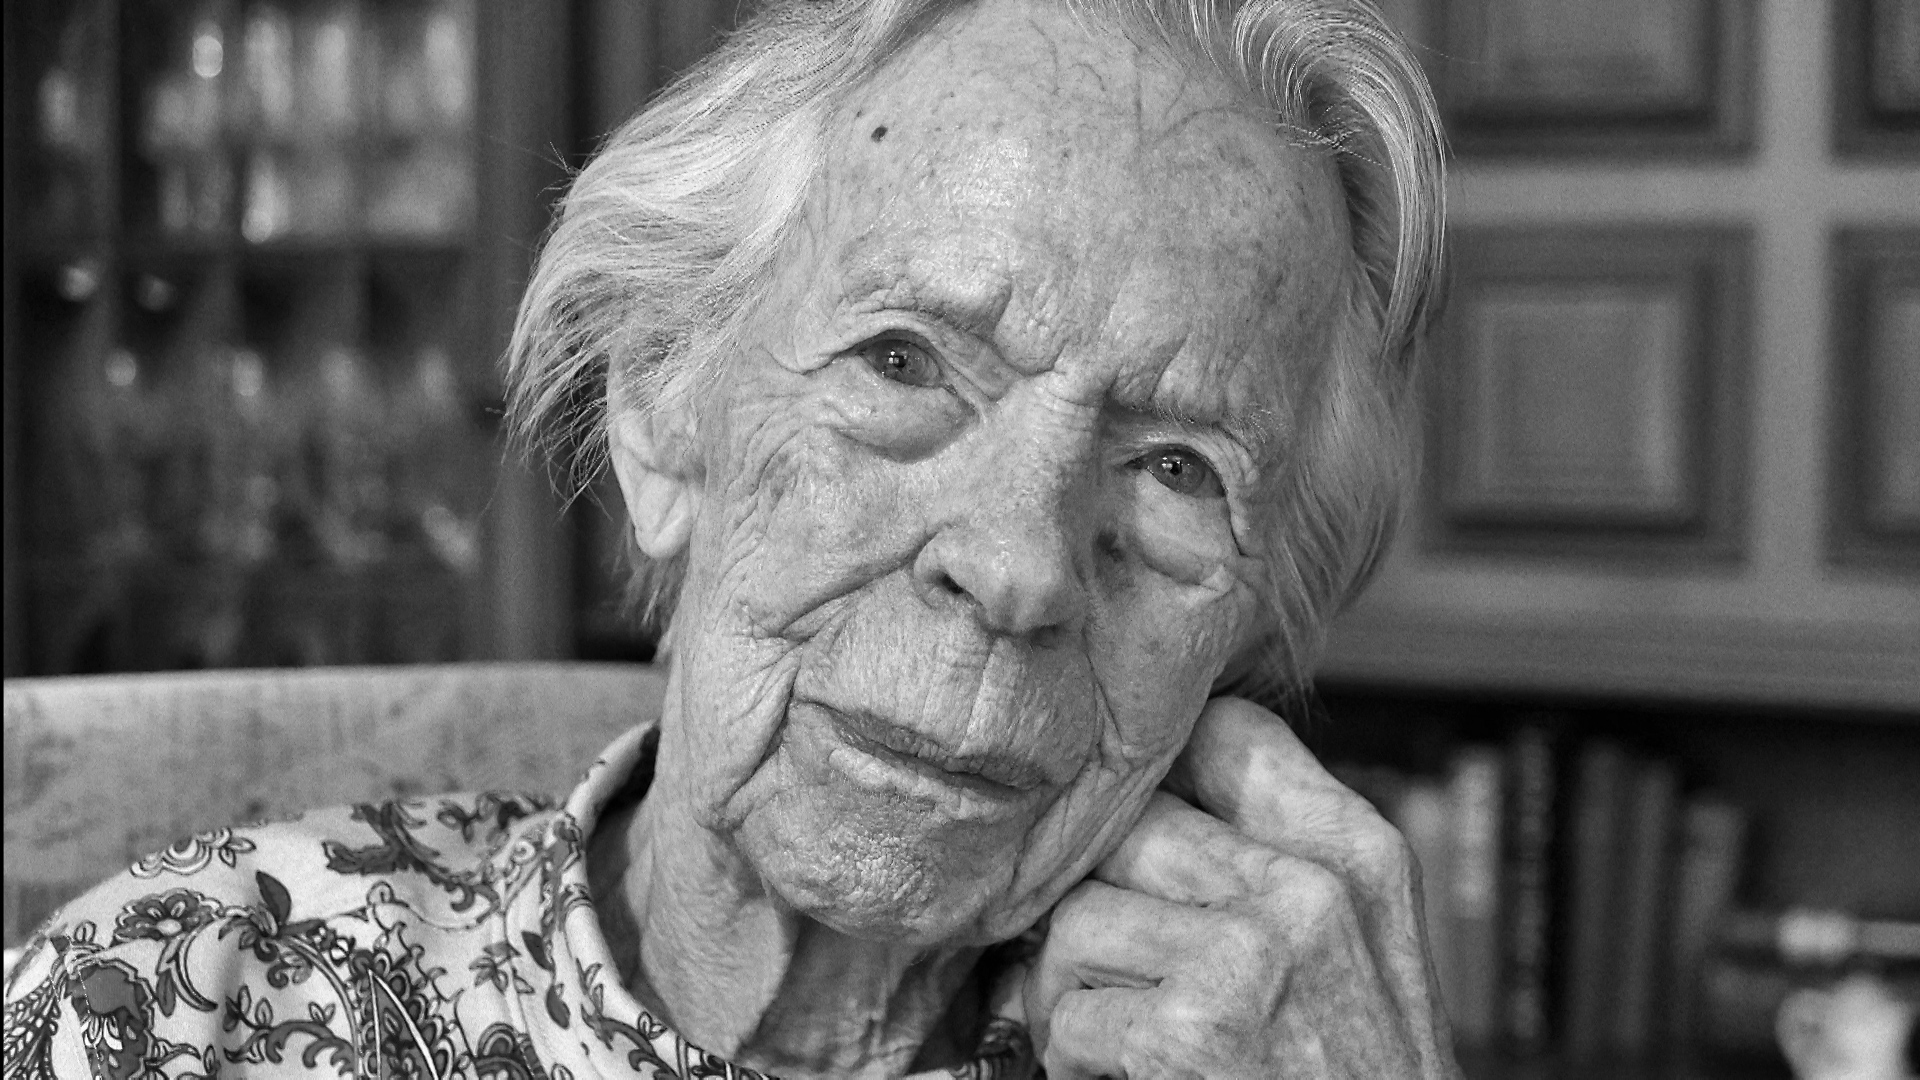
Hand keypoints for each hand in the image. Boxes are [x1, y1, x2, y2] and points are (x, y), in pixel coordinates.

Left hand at [1022, 697, 1459, 1078]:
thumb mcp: (1355, 950)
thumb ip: (1272, 857)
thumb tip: (1140, 793)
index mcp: (1358, 854)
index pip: (1223, 733)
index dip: (1151, 774)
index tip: (1129, 837)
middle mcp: (1315, 889)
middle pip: (1128, 823)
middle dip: (1089, 898)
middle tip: (1094, 961)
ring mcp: (1257, 956)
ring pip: (1078, 916)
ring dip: (1068, 991)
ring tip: (1115, 1033)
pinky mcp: (1196, 1032)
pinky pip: (1069, 1014)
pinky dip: (1074, 1063)